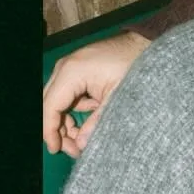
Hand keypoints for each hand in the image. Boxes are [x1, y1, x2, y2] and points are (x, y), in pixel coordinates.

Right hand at [42, 30, 148, 156]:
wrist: (145, 43)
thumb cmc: (134, 65)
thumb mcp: (117, 96)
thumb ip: (98, 121)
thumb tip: (82, 145)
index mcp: (71, 72)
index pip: (49, 106)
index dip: (49, 131)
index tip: (55, 149)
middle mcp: (64, 68)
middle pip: (49, 105)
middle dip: (58, 130)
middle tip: (73, 150)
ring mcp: (69, 68)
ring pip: (57, 102)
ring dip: (67, 122)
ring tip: (82, 140)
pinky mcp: (76, 71)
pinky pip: (68, 95)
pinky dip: (75, 110)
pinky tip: (92, 117)